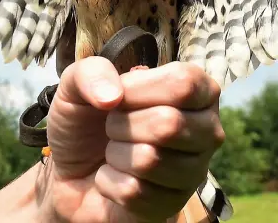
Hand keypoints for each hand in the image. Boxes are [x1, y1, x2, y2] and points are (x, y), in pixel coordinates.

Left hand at [40, 57, 224, 222]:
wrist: (70, 171)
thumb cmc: (87, 121)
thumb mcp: (78, 84)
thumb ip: (91, 73)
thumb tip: (113, 96)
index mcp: (198, 90)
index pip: (183, 83)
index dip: (139, 88)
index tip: (118, 96)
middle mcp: (207, 129)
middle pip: (168, 123)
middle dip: (122, 124)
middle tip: (112, 126)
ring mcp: (195, 171)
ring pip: (150, 160)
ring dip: (115, 154)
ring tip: (114, 151)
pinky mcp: (174, 205)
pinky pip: (135, 192)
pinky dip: (110, 183)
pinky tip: (114, 177)